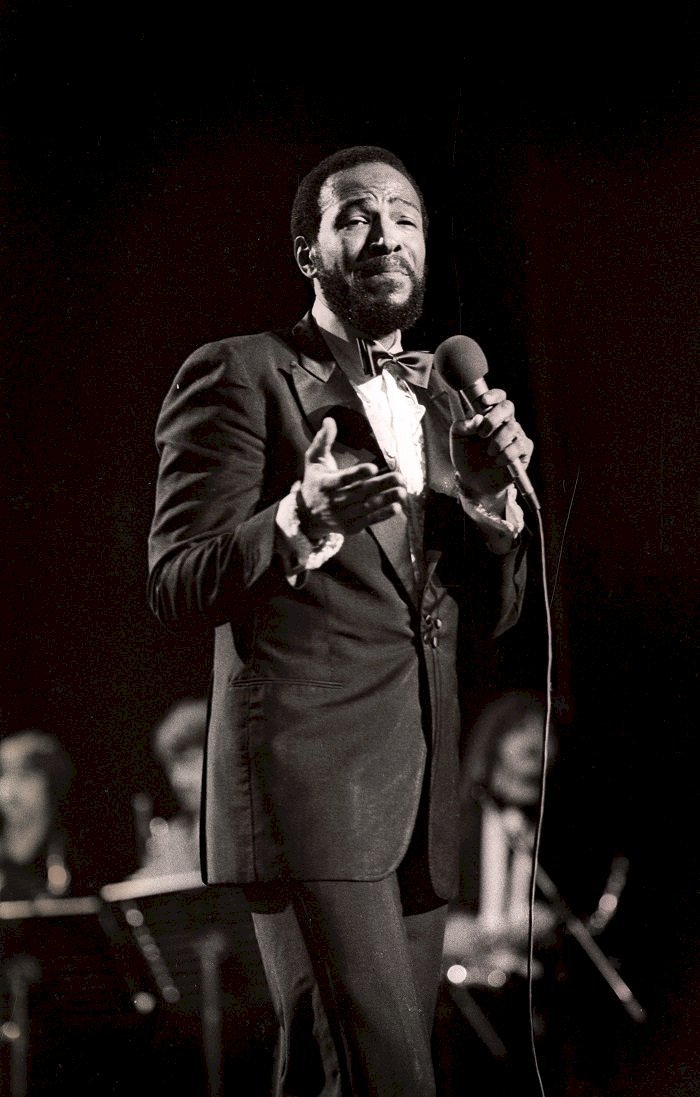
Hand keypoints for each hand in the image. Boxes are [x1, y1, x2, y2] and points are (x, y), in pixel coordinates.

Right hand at [300, 417, 406, 538]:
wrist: (306, 516)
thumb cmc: (314, 482)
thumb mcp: (313, 461)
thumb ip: (322, 441)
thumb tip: (330, 420)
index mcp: (324, 483)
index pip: (342, 479)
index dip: (357, 474)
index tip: (372, 468)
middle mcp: (333, 502)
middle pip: (360, 492)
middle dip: (381, 485)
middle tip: (399, 477)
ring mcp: (341, 516)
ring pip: (367, 507)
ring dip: (386, 500)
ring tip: (402, 491)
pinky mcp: (349, 527)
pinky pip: (368, 520)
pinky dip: (382, 515)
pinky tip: (396, 507)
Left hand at [449, 388, 533, 506]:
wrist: (473, 481)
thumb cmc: (466, 456)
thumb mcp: (457, 439)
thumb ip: (462, 426)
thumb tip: (477, 418)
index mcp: (490, 415)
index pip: (498, 397)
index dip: (493, 396)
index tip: (483, 402)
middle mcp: (505, 422)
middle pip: (508, 407)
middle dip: (494, 417)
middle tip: (482, 433)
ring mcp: (516, 436)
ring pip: (513, 428)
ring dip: (498, 441)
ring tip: (489, 453)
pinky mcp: (523, 452)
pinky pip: (521, 446)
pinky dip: (507, 454)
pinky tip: (499, 461)